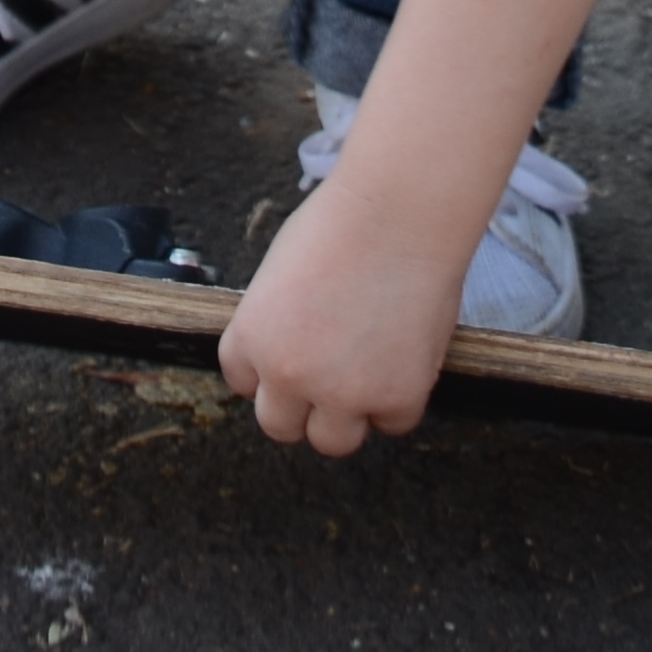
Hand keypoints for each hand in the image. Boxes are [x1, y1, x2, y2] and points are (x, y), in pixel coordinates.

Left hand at [214, 174, 469, 452]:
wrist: (402, 211)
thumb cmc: (346, 223)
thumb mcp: (281, 273)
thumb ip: (279, 323)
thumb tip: (294, 354)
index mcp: (251, 339)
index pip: (244, 383)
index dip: (272, 370)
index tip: (296, 357)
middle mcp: (288, 374)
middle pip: (280, 426)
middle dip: (303, 405)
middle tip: (332, 374)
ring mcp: (343, 392)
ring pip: (333, 440)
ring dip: (348, 415)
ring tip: (371, 371)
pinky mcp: (396, 397)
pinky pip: (394, 422)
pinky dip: (402, 398)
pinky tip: (407, 354)